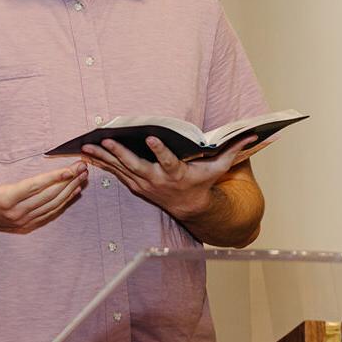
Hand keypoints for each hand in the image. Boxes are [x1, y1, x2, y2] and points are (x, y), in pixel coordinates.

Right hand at [0, 152, 87, 233]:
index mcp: (4, 199)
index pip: (35, 187)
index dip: (53, 177)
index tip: (69, 169)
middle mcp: (17, 212)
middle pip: (49, 195)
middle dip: (68, 180)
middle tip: (83, 167)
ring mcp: (23, 220)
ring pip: (53, 205)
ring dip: (70, 190)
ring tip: (83, 176)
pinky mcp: (27, 224)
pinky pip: (50, 213)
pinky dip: (64, 202)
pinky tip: (74, 191)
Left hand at [82, 134, 256, 220]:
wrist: (191, 207)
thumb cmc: (204, 181)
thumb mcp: (220, 167)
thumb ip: (234, 150)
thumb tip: (256, 134)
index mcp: (177, 173)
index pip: (168, 161)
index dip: (160, 151)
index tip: (150, 139)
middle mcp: (157, 180)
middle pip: (135, 166)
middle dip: (118, 153)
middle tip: (105, 139)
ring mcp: (143, 184)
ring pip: (119, 169)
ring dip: (102, 157)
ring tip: (85, 145)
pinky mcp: (134, 184)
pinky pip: (114, 173)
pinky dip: (100, 163)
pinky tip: (86, 152)